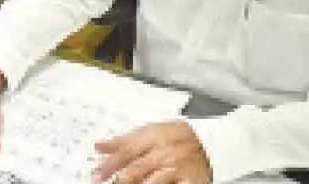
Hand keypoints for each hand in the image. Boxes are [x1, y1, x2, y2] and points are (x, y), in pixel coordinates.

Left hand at [93, 121, 211, 183]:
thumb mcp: (150, 131)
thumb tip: (99, 146)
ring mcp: (177, 169)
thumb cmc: (180, 135)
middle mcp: (164, 154)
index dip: (108, 165)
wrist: (212, 141)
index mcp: (152, 138)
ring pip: (153, 182)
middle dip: (119, 180)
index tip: (96, 175)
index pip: (125, 152)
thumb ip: (124, 140)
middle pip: (136, 169)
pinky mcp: (190, 182)